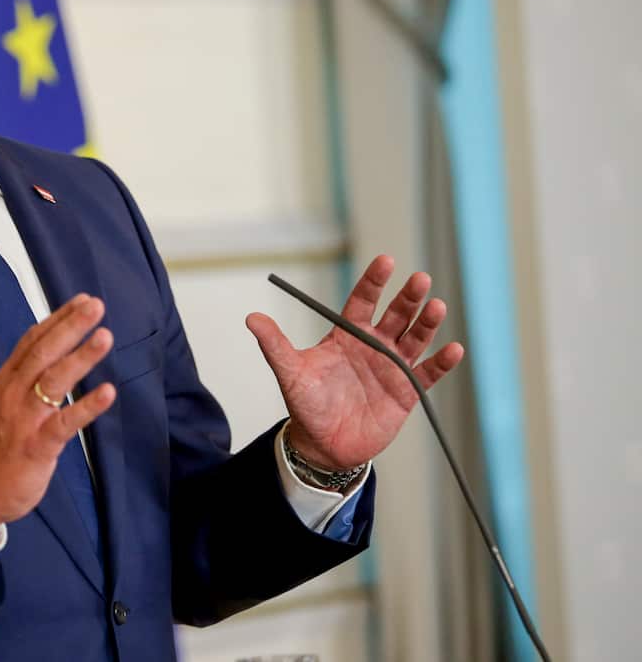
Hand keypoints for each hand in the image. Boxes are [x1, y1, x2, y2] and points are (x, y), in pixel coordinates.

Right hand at [0, 294, 116, 538]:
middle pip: (43, 352)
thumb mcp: (7, 401)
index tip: (83, 300)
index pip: (33, 340)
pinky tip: (108, 393)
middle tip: (96, 305)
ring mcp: (24, 419)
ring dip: (81, 357)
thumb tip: (57, 351)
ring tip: (105, 336)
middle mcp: (14, 393)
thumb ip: (28, 377)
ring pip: (53, 381)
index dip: (58, 319)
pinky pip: (64, 423)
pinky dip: (87, 407)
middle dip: (70, 327)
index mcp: (7, 380)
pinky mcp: (36, 446)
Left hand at [245, 255, 463, 470]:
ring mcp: (392, 367)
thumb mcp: (290, 373)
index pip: (363, 301)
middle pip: (395, 315)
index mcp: (347, 335)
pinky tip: (453, 349)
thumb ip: (275, 345)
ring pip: (414, 339)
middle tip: (420, 279)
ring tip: (436, 307)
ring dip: (427, 323)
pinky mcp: (407, 392)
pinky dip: (441, 362)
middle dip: (407, 298)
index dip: (374, 282)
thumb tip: (252, 318)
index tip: (386, 261)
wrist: (323, 445)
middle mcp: (373, 346)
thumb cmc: (306, 405)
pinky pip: (428, 374)